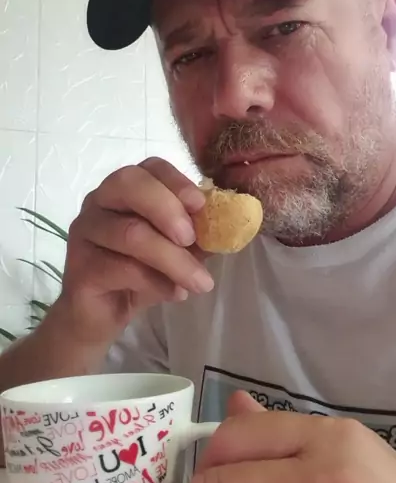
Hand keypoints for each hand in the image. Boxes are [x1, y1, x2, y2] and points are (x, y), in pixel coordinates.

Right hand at [53, 158, 212, 347]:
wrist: (104, 315)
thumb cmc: (142, 273)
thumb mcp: (178, 250)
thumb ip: (198, 234)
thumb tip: (230, 224)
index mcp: (126, 189)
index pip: (150, 167)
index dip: (177, 181)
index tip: (201, 205)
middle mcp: (100, 201)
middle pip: (128, 184)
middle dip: (167, 208)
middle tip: (192, 238)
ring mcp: (85, 231)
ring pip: (130, 233)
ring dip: (173, 259)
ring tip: (200, 283)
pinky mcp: (78, 266)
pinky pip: (120, 267)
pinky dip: (155, 282)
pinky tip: (174, 294)